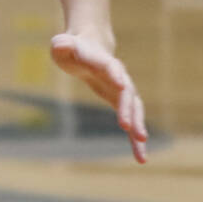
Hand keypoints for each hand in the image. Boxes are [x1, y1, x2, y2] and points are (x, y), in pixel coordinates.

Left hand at [50, 30, 147, 162]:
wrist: (89, 49)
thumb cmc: (72, 48)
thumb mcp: (62, 45)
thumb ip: (62, 45)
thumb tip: (61, 45)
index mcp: (103, 61)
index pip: (112, 68)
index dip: (116, 75)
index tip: (121, 86)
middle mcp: (118, 77)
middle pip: (127, 93)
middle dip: (128, 109)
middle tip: (127, 128)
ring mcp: (122, 91)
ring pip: (135, 110)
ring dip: (138, 127)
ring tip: (141, 146)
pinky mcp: (121, 103)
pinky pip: (132, 122)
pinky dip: (135, 139)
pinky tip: (140, 157)